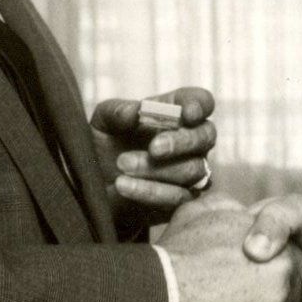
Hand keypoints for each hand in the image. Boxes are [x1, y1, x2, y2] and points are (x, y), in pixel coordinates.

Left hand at [91, 85, 215, 226]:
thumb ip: (118, 112)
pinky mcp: (182, 200)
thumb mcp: (104, 121)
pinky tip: (124, 185)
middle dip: (182, 141)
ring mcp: (191, 171)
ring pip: (193, 169)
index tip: (186, 113)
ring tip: (122, 165)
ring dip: (157, 169)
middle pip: (207, 135)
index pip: (201, 101)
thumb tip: (136, 112)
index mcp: (176, 113)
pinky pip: (179, 197)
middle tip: (154, 148)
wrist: (94, 183)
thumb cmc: (104, 143)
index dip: (199, 104)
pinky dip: (151, 191)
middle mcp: (191, 141)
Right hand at [159, 194, 301, 301]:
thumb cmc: (174, 253)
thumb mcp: (199, 212)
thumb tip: (233, 208)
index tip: (257, 285)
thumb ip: (225, 206)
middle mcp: (282, 262)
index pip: (293, 258)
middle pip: (294, 289)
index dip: (275, 275)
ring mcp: (279, 296)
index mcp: (269, 236)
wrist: (160, 290)